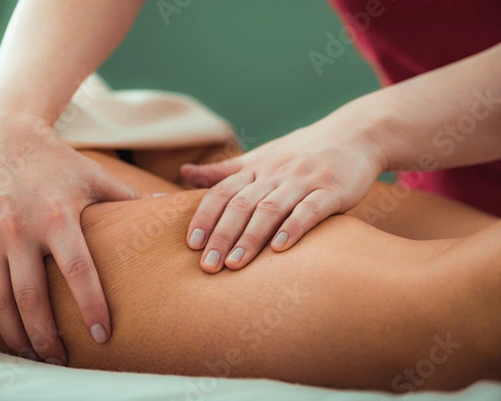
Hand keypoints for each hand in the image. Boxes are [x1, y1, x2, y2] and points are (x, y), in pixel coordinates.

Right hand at [0, 111, 139, 364]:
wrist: (3, 138)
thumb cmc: (57, 161)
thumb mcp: (95, 176)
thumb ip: (128, 197)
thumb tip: (164, 207)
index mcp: (59, 216)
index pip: (78, 271)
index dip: (91, 306)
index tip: (102, 335)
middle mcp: (21, 230)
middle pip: (31, 297)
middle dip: (45, 336)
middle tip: (61, 360)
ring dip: (14, 335)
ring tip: (32, 354)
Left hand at [181, 114, 385, 272]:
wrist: (356, 134)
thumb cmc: (302, 151)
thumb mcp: (262, 156)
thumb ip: (225, 170)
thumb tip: (184, 173)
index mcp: (257, 169)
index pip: (222, 192)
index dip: (204, 217)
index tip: (191, 245)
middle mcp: (276, 173)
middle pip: (241, 205)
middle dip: (222, 236)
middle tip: (207, 266)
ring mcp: (304, 180)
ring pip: (271, 209)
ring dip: (250, 238)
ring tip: (235, 265)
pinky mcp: (332, 189)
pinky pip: (310, 209)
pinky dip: (294, 228)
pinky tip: (280, 249)